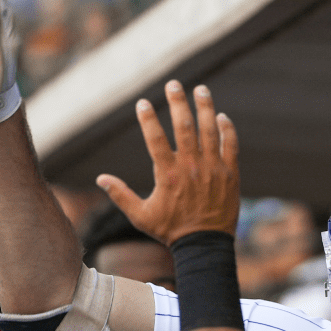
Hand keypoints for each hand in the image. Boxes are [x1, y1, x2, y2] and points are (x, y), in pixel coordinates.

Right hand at [97, 80, 239, 245]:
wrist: (205, 246)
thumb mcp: (141, 217)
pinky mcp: (230, 175)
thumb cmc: (171, 232)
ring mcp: (212, 169)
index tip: (143, 103)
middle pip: (184, 127)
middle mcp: (191, 167)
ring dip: (205, 107)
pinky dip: (227, 130)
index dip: (148, 119)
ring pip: (209, 131)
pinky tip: (222, 117)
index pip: (155, 139)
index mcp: (167, 175)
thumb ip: (121, 196)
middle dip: (178, 102)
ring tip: (201, 89)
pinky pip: (230, 146)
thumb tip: (100, 179)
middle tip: (174, 84)